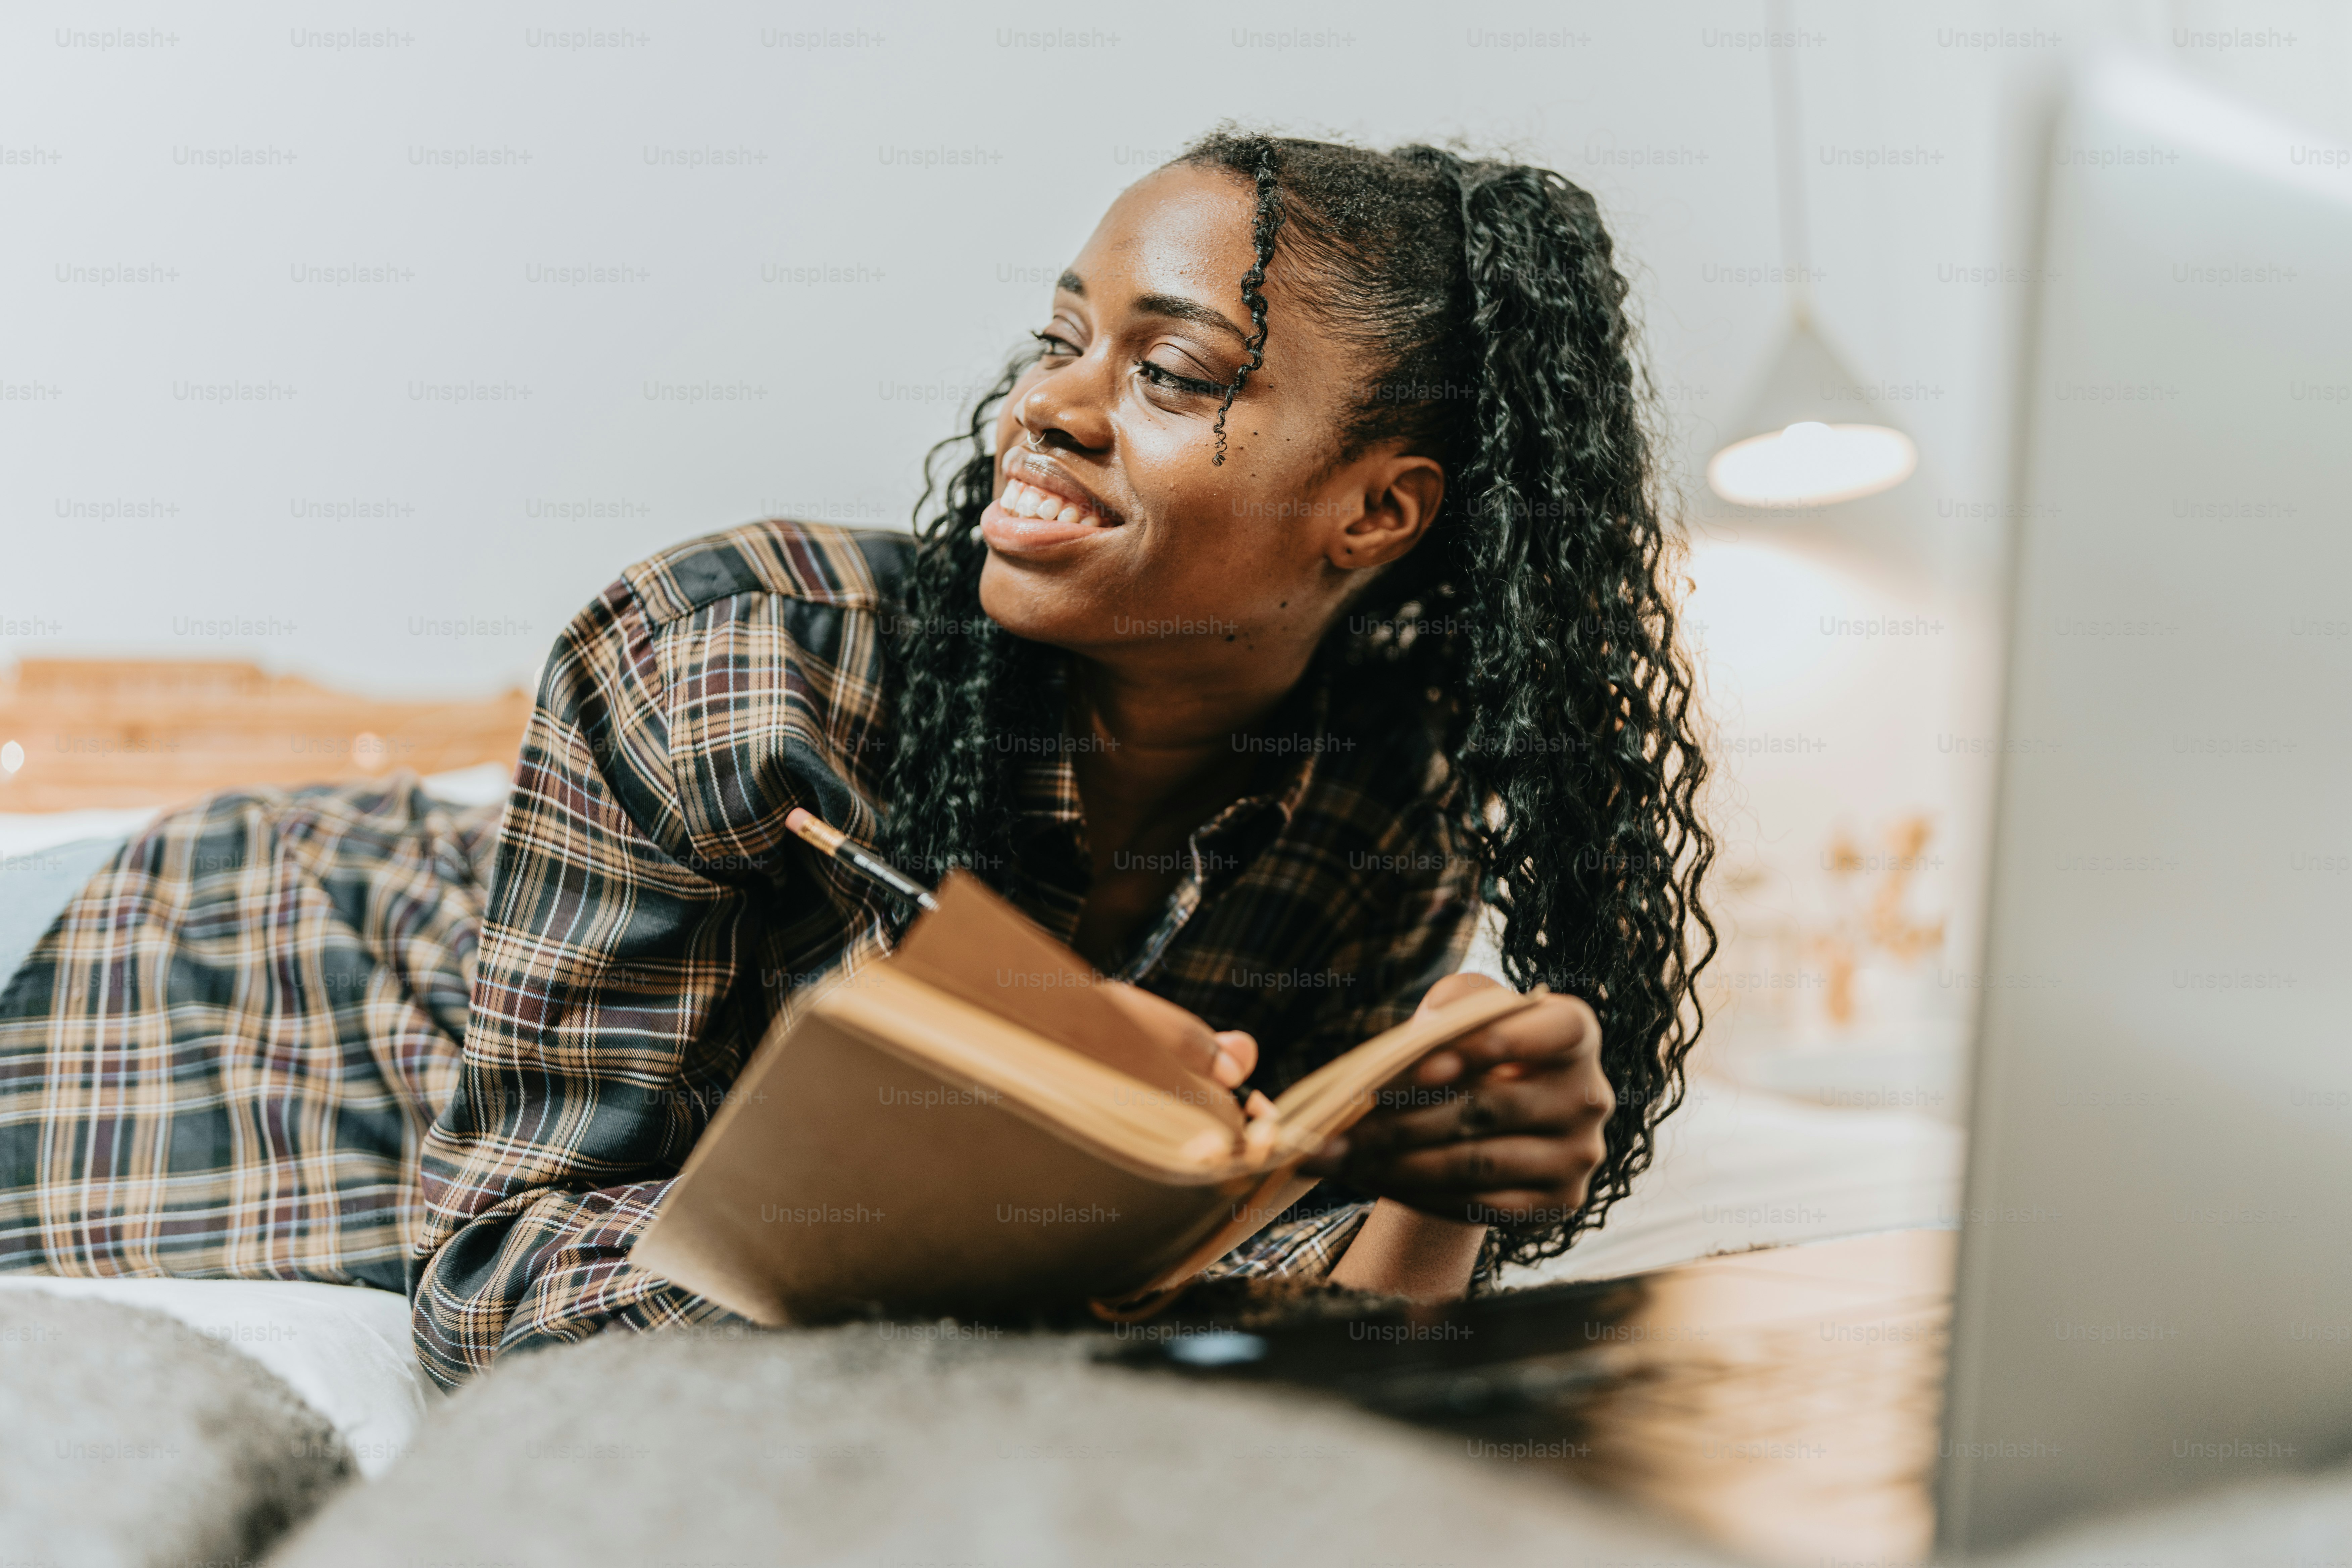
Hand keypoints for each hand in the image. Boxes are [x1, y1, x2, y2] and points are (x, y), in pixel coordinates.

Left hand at [1301, 972, 1611, 1227]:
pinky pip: (1475, 1204)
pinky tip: (1362, 1177)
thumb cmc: (1476, 1045)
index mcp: (1576, 1033)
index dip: (1490, 1046)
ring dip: (1395, 1162)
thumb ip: (1455, 1003)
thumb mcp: (1469, 1006)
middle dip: (1404, 1116)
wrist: (1499, 1114)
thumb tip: (1425, 1037)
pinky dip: (1412, 1192)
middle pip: (1490, 1108)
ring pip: (1474, 1164)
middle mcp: (1590, 1097)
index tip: (1423, 1063)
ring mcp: (1576, 1157)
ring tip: (1333, 1154)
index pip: (1551, 1032)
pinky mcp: (1555, 1205)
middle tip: (1339, 1120)